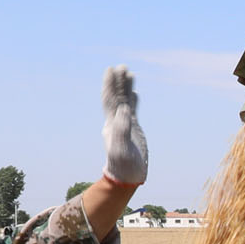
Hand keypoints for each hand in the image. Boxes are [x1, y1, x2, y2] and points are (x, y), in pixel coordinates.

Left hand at [100, 65, 148, 185]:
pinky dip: (133, 100)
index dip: (110, 85)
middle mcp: (116, 121)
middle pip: (116, 97)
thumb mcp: (121, 148)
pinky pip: (133, 110)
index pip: (110, 100)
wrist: (127, 176)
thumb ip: (121, 129)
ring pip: (124, 101)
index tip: (111, 71)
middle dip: (118, 82)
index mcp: (112, 124)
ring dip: (125, 88)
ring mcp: (125, 124)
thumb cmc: (123, 165)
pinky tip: (134, 93)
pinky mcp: (133, 129)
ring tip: (128, 73)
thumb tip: (124, 109)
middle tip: (121, 67)